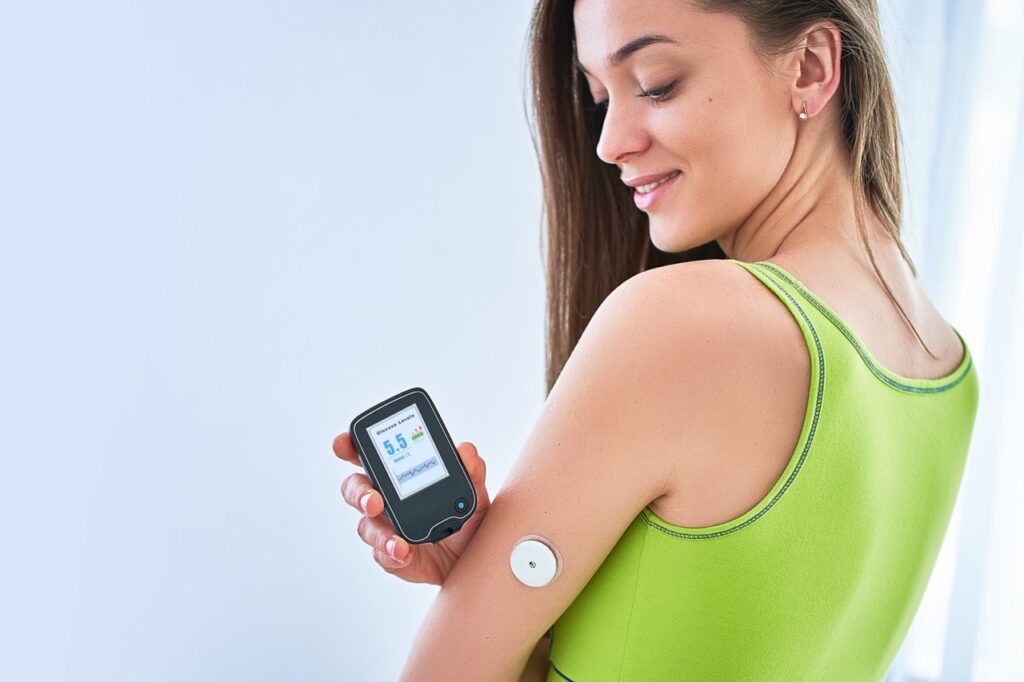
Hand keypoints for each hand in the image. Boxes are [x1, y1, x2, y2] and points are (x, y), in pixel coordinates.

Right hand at [333, 431, 491, 585]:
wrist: (474, 558)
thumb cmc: (468, 520)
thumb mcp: (475, 492)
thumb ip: (471, 470)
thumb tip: (466, 451)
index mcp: (399, 474)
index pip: (368, 455)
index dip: (350, 447)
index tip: (343, 443)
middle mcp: (385, 498)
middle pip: (356, 488)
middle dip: (359, 493)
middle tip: (374, 500)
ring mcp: (384, 527)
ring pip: (366, 525)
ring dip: (377, 531)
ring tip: (395, 540)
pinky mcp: (389, 555)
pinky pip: (381, 553)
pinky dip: (391, 552)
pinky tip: (403, 552)